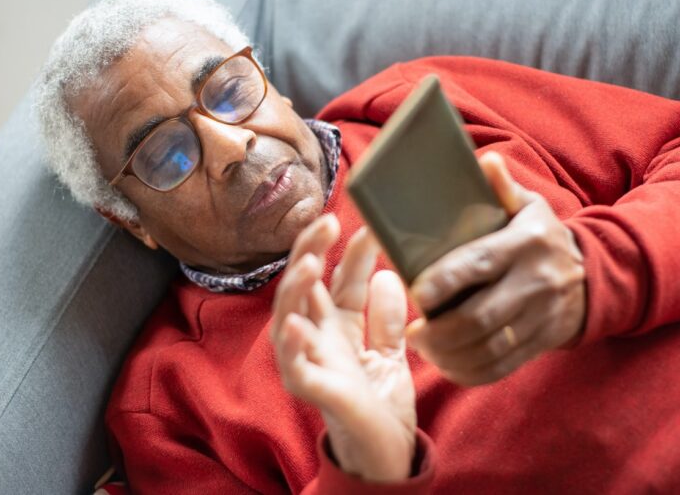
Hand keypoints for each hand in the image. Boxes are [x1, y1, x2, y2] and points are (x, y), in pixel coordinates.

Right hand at [271, 215, 415, 481]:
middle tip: (327, 221)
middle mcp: (318, 341)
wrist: (386, 458)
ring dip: (295, 290)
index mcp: (337, 329)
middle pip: (302, 288)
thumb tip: (386, 274)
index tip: (371, 222)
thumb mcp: (391, 354)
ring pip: (288, 319)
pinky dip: (292, 345)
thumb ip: (386, 318)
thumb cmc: (380, 407)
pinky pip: (295, 368)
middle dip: (309, 252)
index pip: (339, 280)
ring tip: (309, 262)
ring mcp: (312, 365)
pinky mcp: (314, 393)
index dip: (351, 252)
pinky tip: (296, 322)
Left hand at [406, 151, 585, 385]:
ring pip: (489, 347)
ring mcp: (541, 317)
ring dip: (450, 354)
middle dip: (441, 330)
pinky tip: (448, 365)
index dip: (445, 281)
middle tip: (413, 332)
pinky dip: (470, 372)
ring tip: (423, 347)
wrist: (594, 275)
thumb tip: (485, 162)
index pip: (480, 263)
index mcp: (525, 243)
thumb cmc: (540, 236)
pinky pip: (502, 367)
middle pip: (481, 316)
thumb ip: (502, 187)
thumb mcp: (528, 205)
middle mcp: (536, 282)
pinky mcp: (541, 344)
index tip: (416, 293)